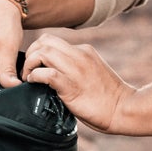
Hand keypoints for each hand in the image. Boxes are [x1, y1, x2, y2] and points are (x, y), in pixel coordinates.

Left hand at [21, 34, 135, 133]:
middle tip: (28, 71)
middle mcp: (79, 55)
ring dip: (30, 64)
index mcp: (84, 51)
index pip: (52, 41)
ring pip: (43, 52)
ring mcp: (76, 69)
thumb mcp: (91, 73)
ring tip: (29, 78)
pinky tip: (34, 84)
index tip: (33, 65)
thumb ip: (74, 68)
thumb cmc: (107, 98)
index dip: (37, 50)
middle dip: (30, 53)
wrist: (124, 109)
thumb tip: (52, 73)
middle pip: (44, 41)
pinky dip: (35, 76)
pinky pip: (47, 73)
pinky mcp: (72, 86)